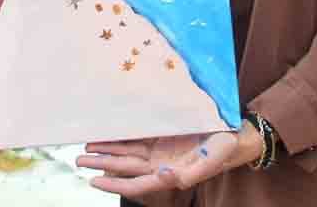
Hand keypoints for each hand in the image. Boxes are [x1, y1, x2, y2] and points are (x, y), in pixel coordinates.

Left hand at [76, 122, 260, 197]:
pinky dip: (121, 136)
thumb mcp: (212, 159)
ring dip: (107, 151)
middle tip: (79, 161)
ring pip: (127, 152)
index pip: (137, 183)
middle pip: (126, 167)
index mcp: (171, 173)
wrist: (237, 133)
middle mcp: (161, 163)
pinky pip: (137, 136)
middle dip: (102, 164)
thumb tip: (168, 177)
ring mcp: (160, 148)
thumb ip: (192, 173)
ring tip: (85, 148)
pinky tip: (106, 132)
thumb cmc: (226, 148)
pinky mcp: (162, 133)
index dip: (115, 184)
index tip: (95, 180)